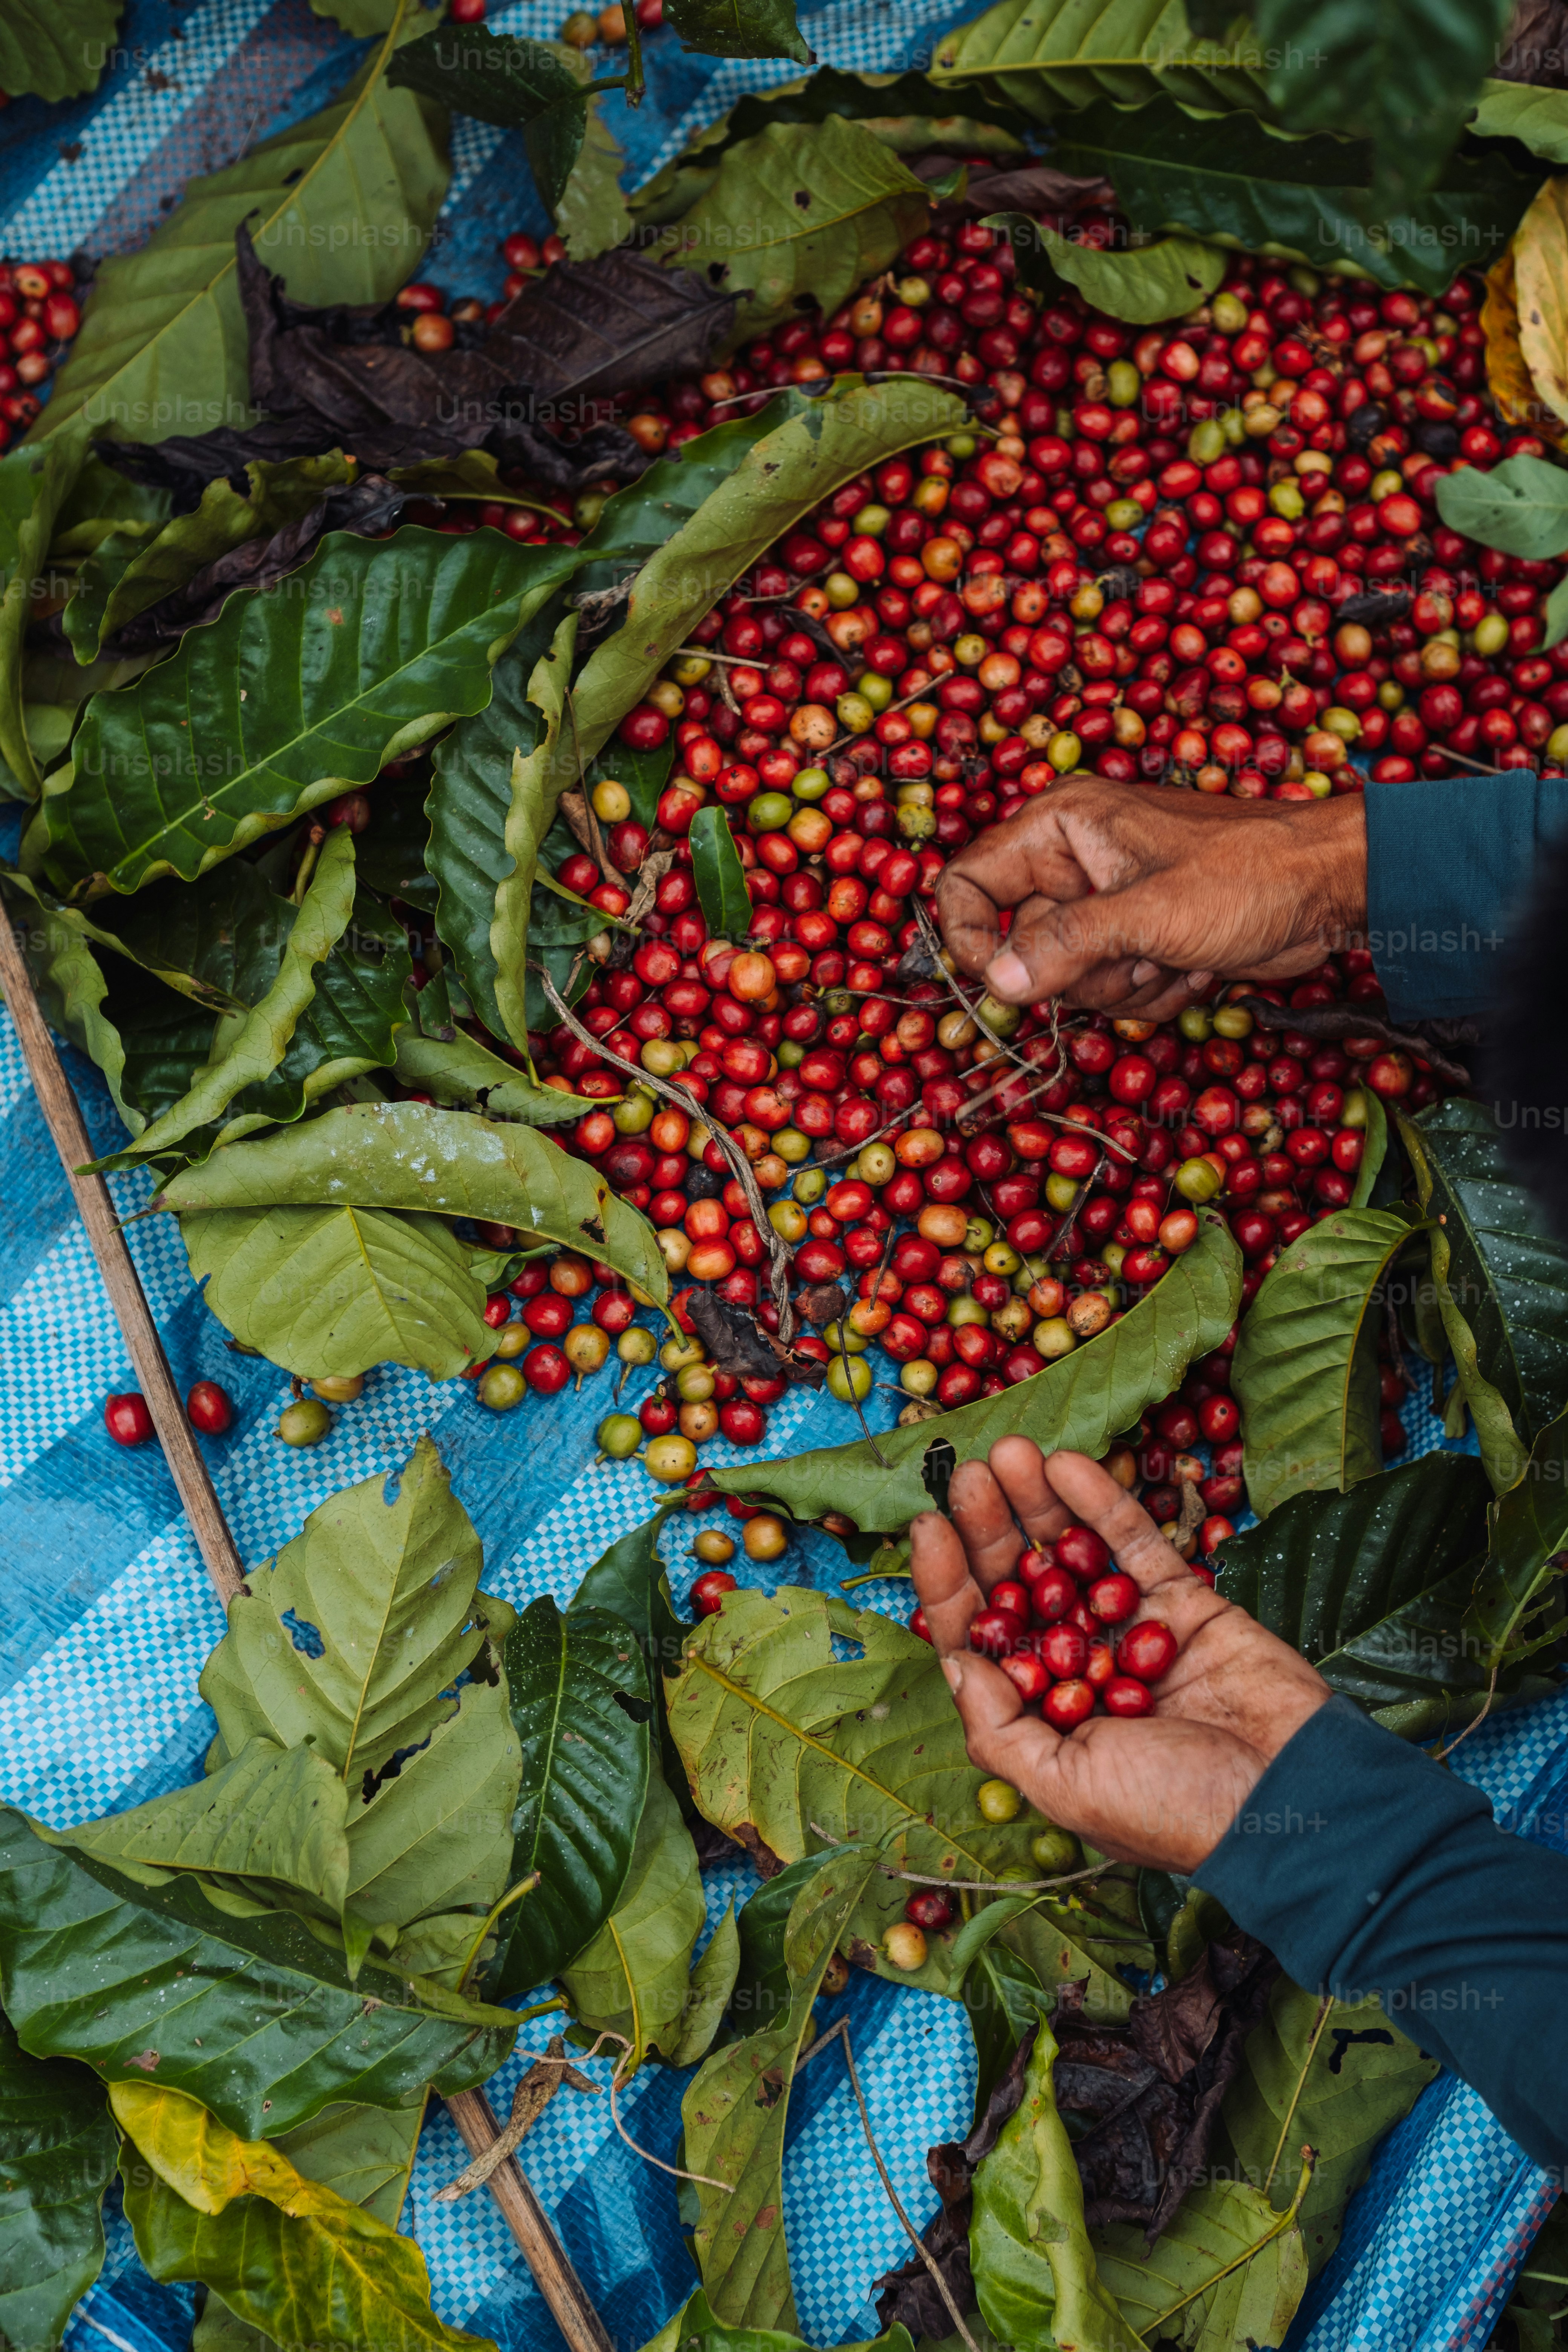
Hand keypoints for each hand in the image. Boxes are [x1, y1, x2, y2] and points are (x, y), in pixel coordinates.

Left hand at [910, 1440, 1329, 1871]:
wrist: (1291, 1798)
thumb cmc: (1174, 1811)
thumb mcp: (1065, 1785)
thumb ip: (1000, 1729)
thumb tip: (955, 1663)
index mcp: (1043, 1717)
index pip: (980, 1638)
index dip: (949, 1583)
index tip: (929, 1527)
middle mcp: (1080, 1668)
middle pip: (1018, 1586)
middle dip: (989, 1528)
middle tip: (969, 1473)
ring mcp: (1131, 1630)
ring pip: (1071, 1555)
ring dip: (1037, 1504)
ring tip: (1009, 1451)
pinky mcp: (1182, 1602)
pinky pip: (1132, 1544)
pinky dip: (1099, 1503)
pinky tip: (1066, 1463)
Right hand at [935, 777, 1367, 1019]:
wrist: (1329, 888)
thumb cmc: (1251, 875)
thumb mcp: (1151, 911)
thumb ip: (1066, 944)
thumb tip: (997, 983)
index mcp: (1060, 826)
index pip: (968, 882)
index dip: (971, 938)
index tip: (1002, 982)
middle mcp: (1073, 861)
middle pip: (1022, 945)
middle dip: (1084, 969)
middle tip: (1140, 952)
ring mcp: (1106, 903)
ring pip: (1068, 978)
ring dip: (1125, 986)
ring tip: (1177, 954)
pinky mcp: (1137, 939)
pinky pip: (1111, 991)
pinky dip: (1153, 993)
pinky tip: (1194, 966)